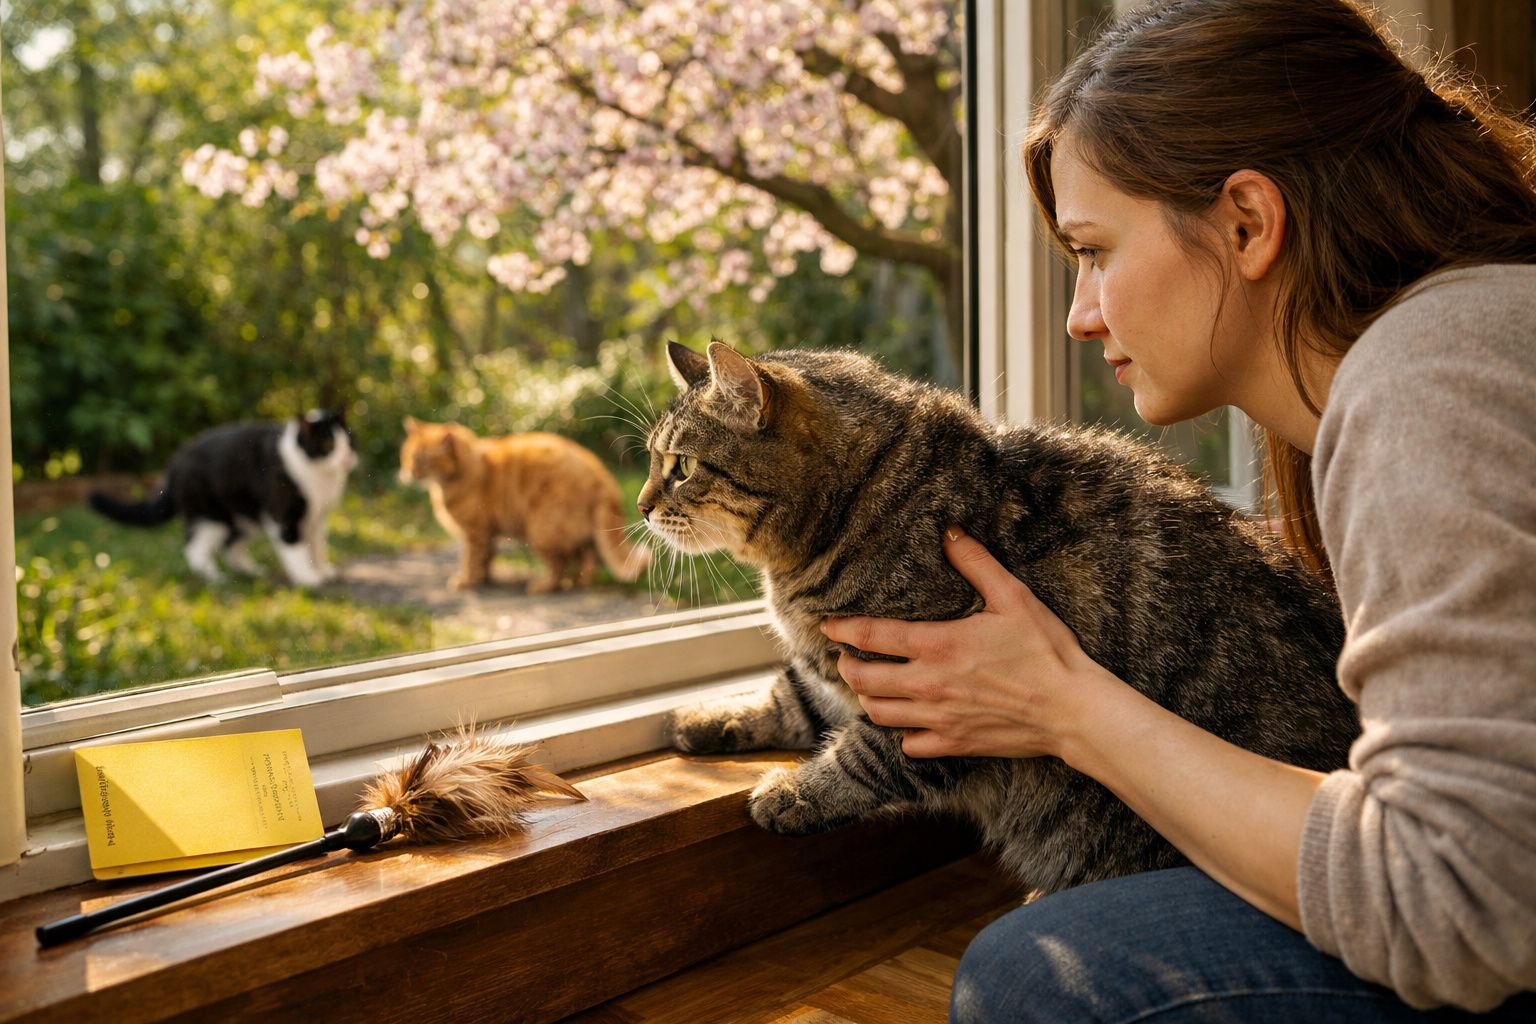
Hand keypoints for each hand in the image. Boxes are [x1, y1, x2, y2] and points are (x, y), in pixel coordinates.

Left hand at [822, 527, 1120, 758]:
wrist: (1073, 710)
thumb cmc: (1047, 651)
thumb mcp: (1013, 596)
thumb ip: (976, 563)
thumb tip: (949, 533)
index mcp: (939, 645)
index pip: (871, 636)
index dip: (842, 628)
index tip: (827, 624)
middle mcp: (929, 685)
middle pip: (862, 680)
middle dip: (845, 666)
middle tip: (846, 656)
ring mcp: (939, 719)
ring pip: (878, 714)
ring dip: (867, 697)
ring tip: (870, 685)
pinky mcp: (954, 744)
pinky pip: (910, 745)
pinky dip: (901, 733)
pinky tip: (908, 720)